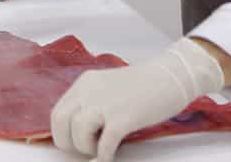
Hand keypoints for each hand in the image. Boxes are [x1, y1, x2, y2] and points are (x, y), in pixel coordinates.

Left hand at [51, 38, 223, 161]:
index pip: (57, 113)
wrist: (172, 76)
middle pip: (60, 122)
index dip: (63, 133)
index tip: (75, 141)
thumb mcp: (108, 87)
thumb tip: (79, 131)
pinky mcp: (123, 117)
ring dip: (87, 148)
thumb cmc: (145, 85)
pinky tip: (111, 155)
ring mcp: (107, 103)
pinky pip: (103, 145)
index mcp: (86, 83)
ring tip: (102, 148)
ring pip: (77, 134)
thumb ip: (92, 102)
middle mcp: (91, 91)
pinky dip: (104, 156)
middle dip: (70, 143)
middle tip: (87, 147)